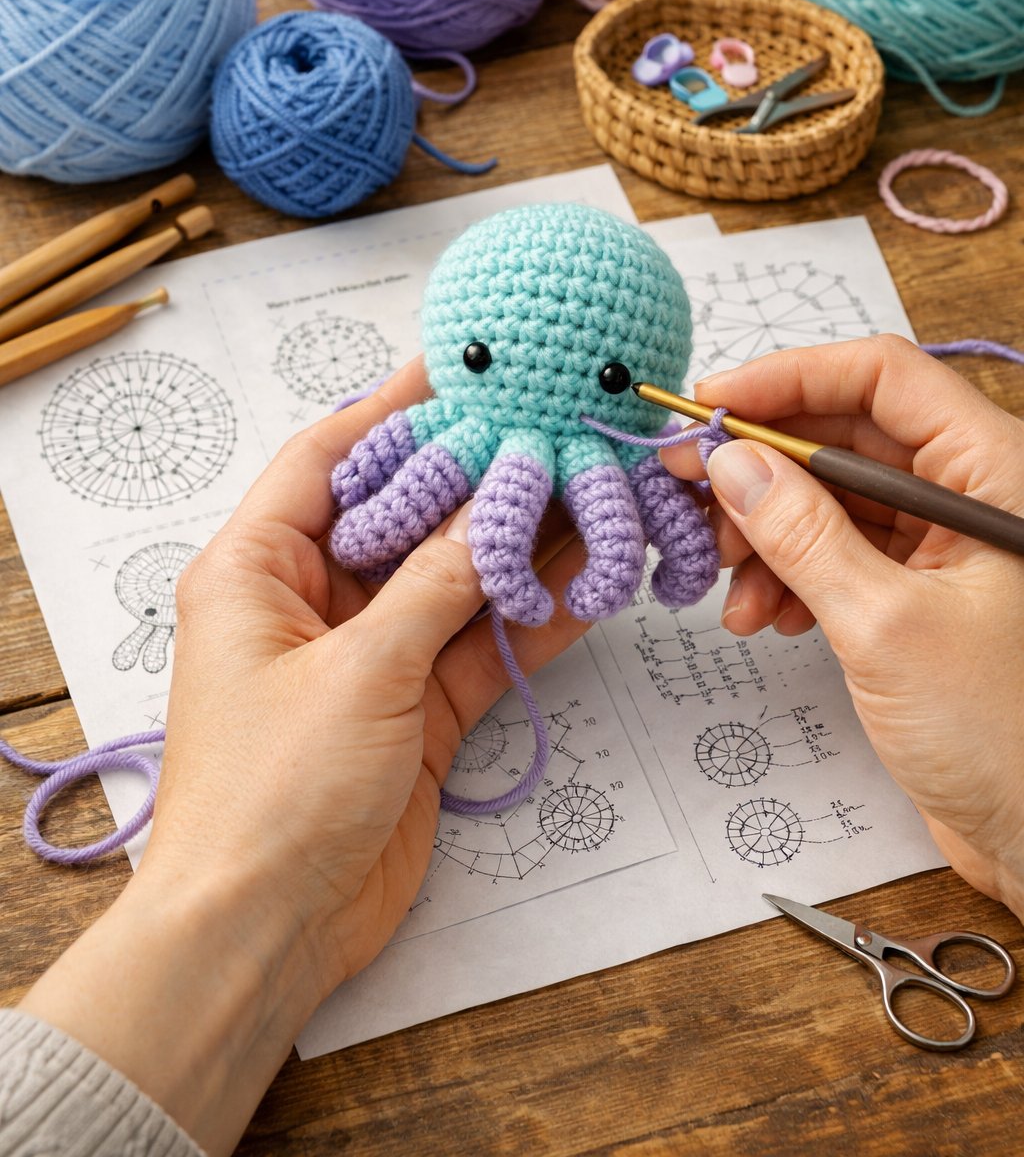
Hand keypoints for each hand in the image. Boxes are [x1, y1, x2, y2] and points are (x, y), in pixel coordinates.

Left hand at [20, 359, 586, 1154]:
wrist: (265, 934)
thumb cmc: (270, 795)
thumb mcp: (358, 671)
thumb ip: (435, 582)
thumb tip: (497, 499)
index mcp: (258, 569)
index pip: (330, 458)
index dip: (394, 407)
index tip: (462, 363)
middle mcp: (312, 601)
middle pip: (405, 512)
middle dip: (478, 475)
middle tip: (553, 424)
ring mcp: (369, 656)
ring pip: (452, 577)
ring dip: (515, 545)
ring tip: (591, 490)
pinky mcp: (414, 710)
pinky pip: (477, 643)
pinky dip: (528, 618)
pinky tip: (587, 580)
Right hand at [662, 335, 1023, 921]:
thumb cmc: (1004, 737)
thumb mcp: (886, 625)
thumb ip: (803, 534)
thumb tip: (732, 461)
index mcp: (995, 474)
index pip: (884, 377)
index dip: (791, 378)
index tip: (710, 404)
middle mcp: (970, 495)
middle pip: (849, 434)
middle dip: (764, 463)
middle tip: (688, 483)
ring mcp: (943, 546)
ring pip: (832, 496)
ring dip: (767, 530)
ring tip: (724, 577)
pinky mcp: (918, 593)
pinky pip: (838, 552)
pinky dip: (789, 574)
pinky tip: (761, 615)